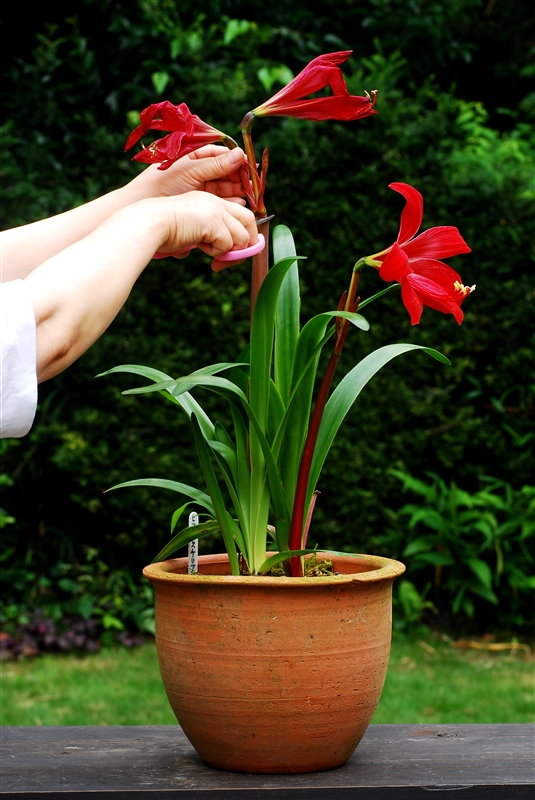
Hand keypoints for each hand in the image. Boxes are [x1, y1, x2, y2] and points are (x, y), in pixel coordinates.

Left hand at [131, 146, 246, 203]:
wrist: (145, 209)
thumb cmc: (161, 185)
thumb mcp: (190, 171)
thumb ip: (216, 164)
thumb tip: (240, 154)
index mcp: (192, 156)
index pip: (219, 154)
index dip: (235, 159)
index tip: (248, 165)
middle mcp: (196, 170)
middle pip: (224, 171)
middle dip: (238, 177)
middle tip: (251, 183)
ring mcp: (197, 186)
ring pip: (223, 186)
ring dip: (235, 190)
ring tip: (247, 194)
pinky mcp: (198, 202)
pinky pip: (218, 199)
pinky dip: (229, 201)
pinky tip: (238, 203)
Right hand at [156, 192, 256, 266]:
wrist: (149, 223)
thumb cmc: (163, 230)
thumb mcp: (192, 230)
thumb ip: (209, 236)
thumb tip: (224, 254)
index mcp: (210, 200)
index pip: (240, 214)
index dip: (242, 234)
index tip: (233, 251)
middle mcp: (216, 202)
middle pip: (249, 220)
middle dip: (247, 243)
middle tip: (231, 260)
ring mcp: (215, 210)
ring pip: (242, 236)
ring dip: (229, 251)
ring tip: (212, 256)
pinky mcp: (213, 221)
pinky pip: (228, 243)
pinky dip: (218, 252)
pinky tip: (202, 248)